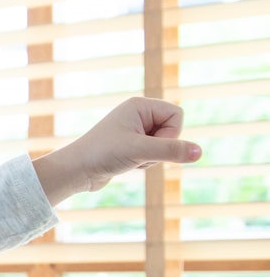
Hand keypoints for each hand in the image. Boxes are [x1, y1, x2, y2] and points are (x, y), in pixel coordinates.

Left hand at [33, 97, 201, 203]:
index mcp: (140, 105)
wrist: (76, 171)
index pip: (177, 114)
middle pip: (173, 130)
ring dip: (151, 159)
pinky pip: (153, 154)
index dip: (171, 134)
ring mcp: (134, 129)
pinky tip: (127, 165)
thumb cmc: (103, 155)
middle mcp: (137, 114)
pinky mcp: (131, 145)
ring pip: (164, 145)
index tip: (150, 144)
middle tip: (137, 154)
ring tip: (129, 160)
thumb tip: (199, 152)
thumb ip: (171, 150)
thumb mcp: (141, 152)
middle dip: (160, 149)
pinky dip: (144, 163)